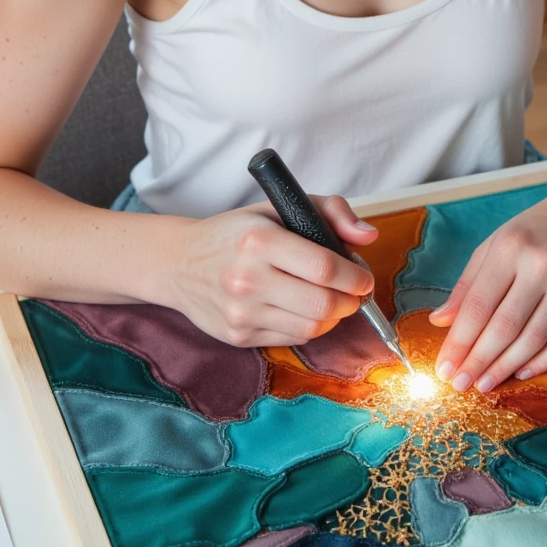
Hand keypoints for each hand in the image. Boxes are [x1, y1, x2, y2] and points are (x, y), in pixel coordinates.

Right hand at [161, 195, 376, 347]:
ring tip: (329, 300)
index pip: (324, 267)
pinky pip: (292, 339)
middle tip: (353, 293)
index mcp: (259, 239)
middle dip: (350, 302)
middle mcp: (247, 278)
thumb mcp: (278, 208)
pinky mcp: (237, 336)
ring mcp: (240, 312)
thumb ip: (330, 212)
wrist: (178, 263)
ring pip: (311, 327)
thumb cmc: (236, 233)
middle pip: (322, 305)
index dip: (355, 277)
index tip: (363, 278)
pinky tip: (301, 309)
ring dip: (332, 317)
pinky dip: (307, 326)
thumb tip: (368, 236)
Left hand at [429, 189, 546, 390]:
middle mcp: (540, 267)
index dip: (459, 341)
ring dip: (505, 367)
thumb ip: (467, 284)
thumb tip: (440, 320)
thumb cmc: (533, 231)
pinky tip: (520, 372)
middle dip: (477, 361)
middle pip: (504, 327)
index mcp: (510, 249)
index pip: (478, 305)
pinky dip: (541, 362)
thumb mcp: (494, 245)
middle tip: (459, 384)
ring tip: (484, 384)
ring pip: (533, 339)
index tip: (444, 366)